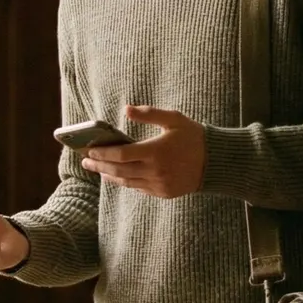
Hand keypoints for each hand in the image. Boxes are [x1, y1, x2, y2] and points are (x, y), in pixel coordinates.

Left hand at [80, 105, 207, 198]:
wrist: (216, 162)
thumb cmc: (194, 136)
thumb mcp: (174, 119)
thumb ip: (148, 114)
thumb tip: (126, 109)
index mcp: (156, 151)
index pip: (120, 155)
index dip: (102, 154)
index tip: (89, 150)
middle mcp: (156, 171)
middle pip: (118, 171)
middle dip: (99, 166)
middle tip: (85, 162)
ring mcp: (159, 184)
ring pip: (127, 182)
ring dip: (109, 176)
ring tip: (97, 169)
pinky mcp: (163, 193)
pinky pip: (139, 188)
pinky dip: (125, 181)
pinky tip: (117, 175)